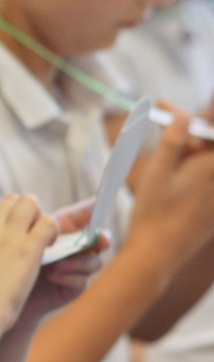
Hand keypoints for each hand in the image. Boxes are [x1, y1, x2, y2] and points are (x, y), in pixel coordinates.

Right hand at [0, 193, 55, 339]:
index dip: (2, 227)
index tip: (7, 244)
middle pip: (12, 201)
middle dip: (23, 211)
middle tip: (29, 231)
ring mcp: (8, 236)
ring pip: (30, 204)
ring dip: (39, 216)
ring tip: (41, 235)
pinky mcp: (28, 249)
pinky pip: (48, 223)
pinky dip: (52, 230)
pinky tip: (48, 245)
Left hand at [15, 199, 106, 326]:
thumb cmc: (4, 265)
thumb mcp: (17, 240)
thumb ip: (33, 226)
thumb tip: (39, 210)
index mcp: (56, 231)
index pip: (78, 217)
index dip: (90, 210)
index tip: (98, 202)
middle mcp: (68, 248)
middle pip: (96, 239)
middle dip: (99, 238)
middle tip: (97, 239)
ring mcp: (73, 268)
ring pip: (94, 260)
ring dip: (77, 260)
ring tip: (55, 265)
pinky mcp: (71, 287)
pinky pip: (82, 280)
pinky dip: (68, 276)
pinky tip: (52, 275)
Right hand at [127, 113, 213, 273]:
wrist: (158, 254)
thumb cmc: (153, 213)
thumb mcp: (157, 172)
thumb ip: (173, 141)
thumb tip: (184, 114)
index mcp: (210, 167)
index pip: (207, 132)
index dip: (189, 118)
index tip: (164, 107)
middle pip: (207, 147)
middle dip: (188, 131)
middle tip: (163, 119)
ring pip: (206, 163)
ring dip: (189, 150)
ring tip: (164, 147)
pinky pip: (206, 182)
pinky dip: (194, 168)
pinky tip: (173, 168)